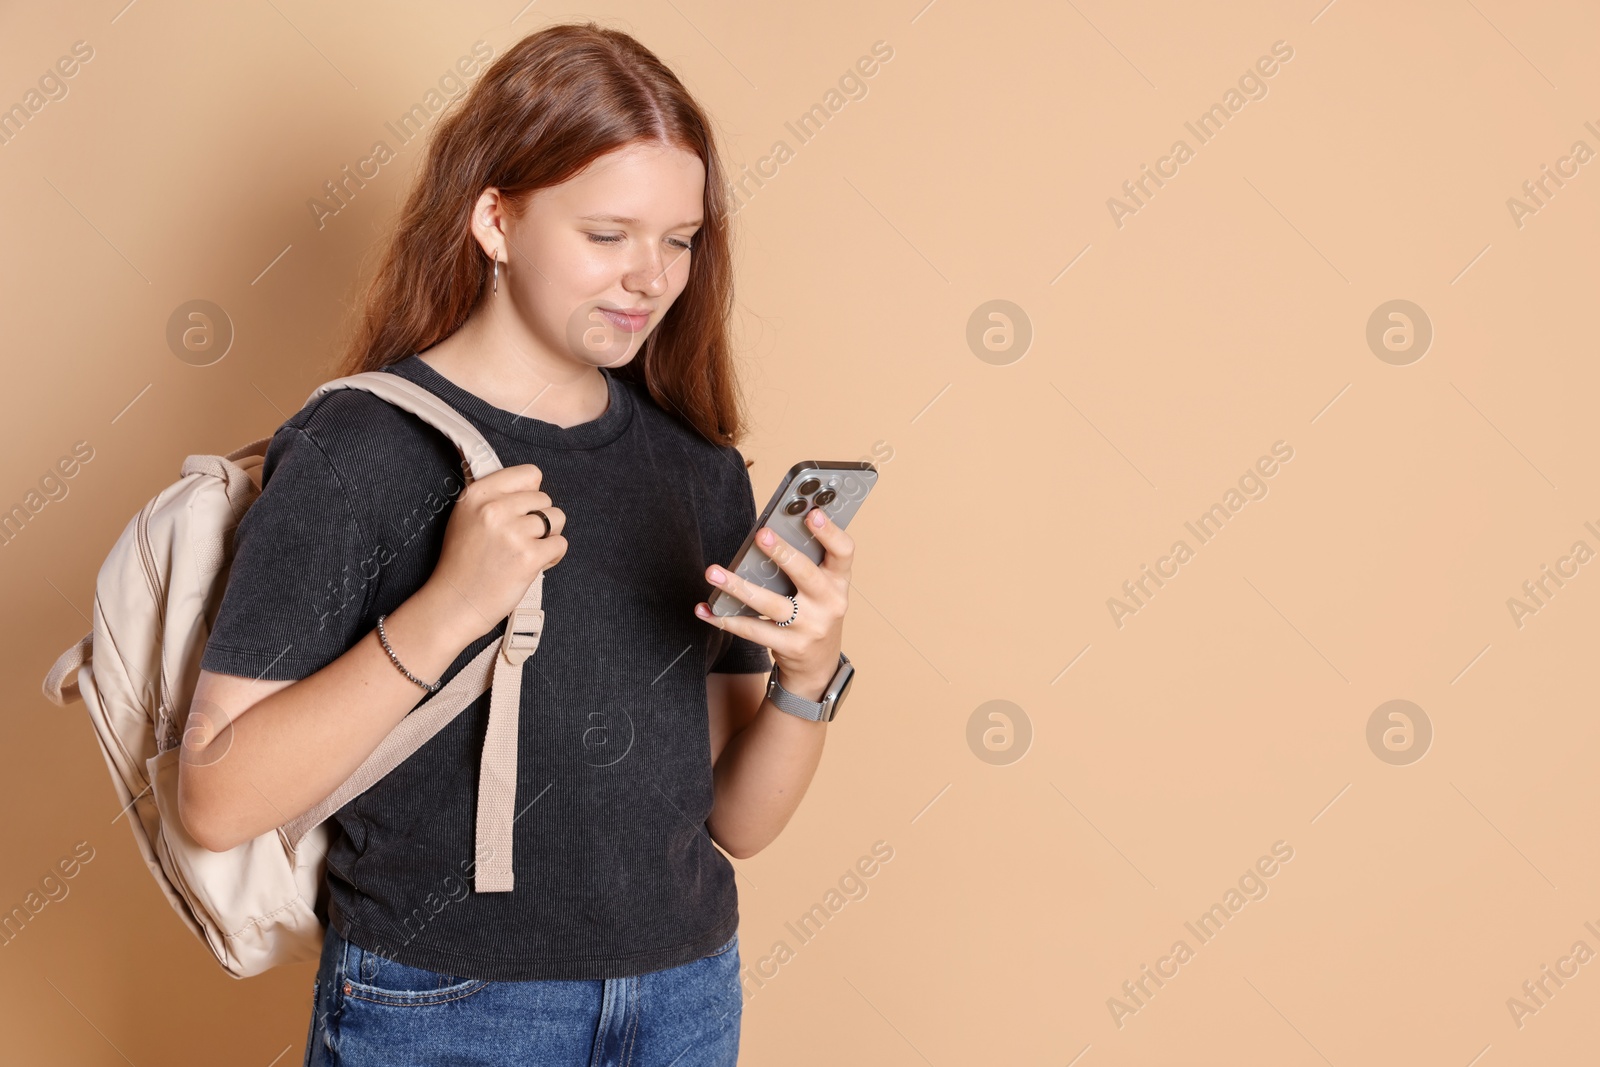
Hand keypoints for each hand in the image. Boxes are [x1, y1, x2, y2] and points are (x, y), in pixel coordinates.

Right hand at [425, 463, 567, 642]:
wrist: (455, 603)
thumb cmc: (462, 563)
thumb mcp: (466, 517)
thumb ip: (496, 497)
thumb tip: (533, 485)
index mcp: (478, 495)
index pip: (529, 474)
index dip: (530, 494)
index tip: (520, 511)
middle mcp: (494, 509)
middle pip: (545, 498)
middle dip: (538, 519)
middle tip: (518, 540)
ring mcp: (512, 533)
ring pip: (556, 519)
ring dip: (548, 536)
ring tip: (525, 551)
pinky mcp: (528, 557)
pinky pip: (560, 544)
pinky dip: (552, 556)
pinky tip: (532, 565)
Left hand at [695, 507, 853, 700]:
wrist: (819, 664)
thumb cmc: (815, 614)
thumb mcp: (823, 589)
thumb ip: (805, 564)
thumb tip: (767, 535)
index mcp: (839, 582)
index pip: (843, 552)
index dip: (830, 532)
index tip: (812, 513)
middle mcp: (829, 603)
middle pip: (806, 574)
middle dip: (782, 553)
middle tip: (760, 535)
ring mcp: (810, 627)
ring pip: (770, 604)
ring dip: (738, 586)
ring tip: (714, 572)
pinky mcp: (790, 646)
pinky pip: (753, 630)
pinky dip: (726, 619)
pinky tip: (706, 609)